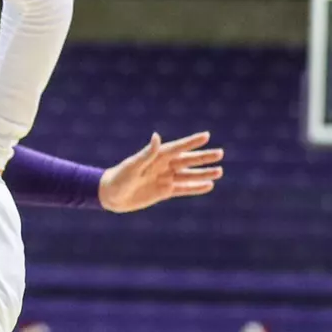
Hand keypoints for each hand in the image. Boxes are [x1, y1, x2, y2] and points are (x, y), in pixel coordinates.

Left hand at [98, 131, 223, 212]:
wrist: (111, 196)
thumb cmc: (119, 177)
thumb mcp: (133, 165)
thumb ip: (147, 153)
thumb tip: (157, 136)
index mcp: (156, 157)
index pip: (178, 147)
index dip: (191, 142)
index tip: (206, 135)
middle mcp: (163, 166)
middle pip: (188, 160)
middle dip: (203, 157)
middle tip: (220, 153)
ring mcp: (165, 179)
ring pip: (189, 175)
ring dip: (204, 173)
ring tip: (220, 171)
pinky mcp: (164, 192)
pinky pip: (184, 189)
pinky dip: (196, 188)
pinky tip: (208, 186)